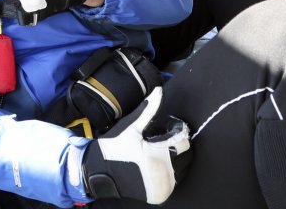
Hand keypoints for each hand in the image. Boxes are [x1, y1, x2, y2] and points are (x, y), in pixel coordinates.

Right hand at [82, 86, 191, 203]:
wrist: (99, 172)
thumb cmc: (114, 147)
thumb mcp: (130, 127)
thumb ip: (148, 110)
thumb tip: (159, 91)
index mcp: (159, 155)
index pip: (183, 141)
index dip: (176, 133)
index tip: (166, 130)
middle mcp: (164, 174)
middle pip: (185, 156)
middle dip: (177, 146)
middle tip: (160, 142)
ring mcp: (163, 187)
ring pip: (182, 170)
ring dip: (175, 160)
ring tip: (156, 153)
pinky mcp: (160, 195)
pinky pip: (174, 181)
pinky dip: (169, 173)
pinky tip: (154, 166)